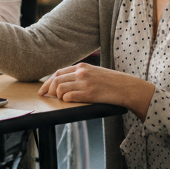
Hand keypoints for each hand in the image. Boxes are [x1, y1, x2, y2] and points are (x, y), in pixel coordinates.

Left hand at [38, 64, 153, 115]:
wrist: (127, 87)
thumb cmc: (111, 82)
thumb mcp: (95, 72)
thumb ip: (81, 74)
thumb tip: (65, 82)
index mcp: (82, 67)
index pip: (58, 72)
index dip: (47, 82)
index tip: (42, 90)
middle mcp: (82, 73)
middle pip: (56, 80)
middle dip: (48, 90)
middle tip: (46, 97)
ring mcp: (85, 83)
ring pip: (60, 88)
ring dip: (57, 96)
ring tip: (60, 100)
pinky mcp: (89, 94)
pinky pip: (69, 97)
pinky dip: (65, 100)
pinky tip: (67, 101)